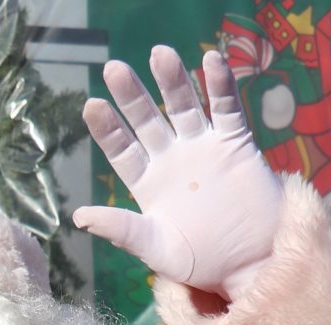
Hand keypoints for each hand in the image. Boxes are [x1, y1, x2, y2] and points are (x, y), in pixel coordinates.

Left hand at [73, 46, 282, 300]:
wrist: (252, 265)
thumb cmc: (202, 262)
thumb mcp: (156, 248)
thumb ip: (121, 230)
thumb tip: (78, 217)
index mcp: (148, 184)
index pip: (122, 150)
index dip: (107, 129)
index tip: (91, 105)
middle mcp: (172, 160)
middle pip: (147, 120)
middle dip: (132, 95)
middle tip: (115, 69)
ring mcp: (203, 148)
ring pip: (184, 106)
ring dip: (173, 81)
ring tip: (161, 54)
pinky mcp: (236, 143)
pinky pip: (227, 108)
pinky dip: (221, 85)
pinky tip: (211, 61)